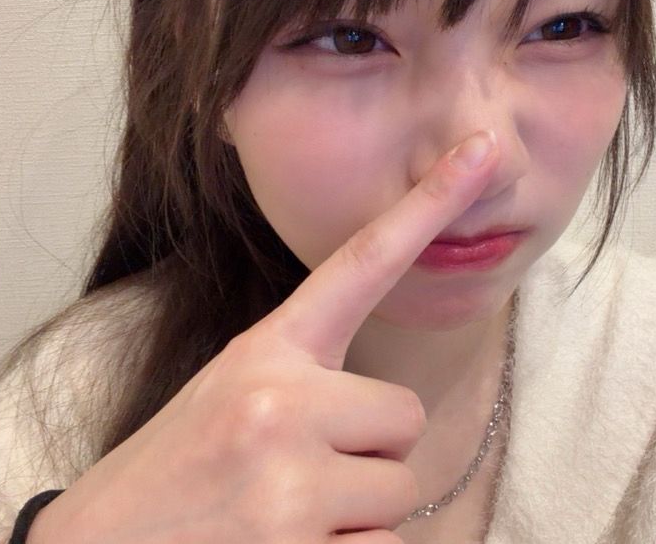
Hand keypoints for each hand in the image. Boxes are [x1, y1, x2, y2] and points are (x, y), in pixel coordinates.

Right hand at [28, 129, 499, 543]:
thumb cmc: (172, 480)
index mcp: (264, 350)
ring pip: (398, 492)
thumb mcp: (227, 399)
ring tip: (280, 521)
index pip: (362, 262)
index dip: (429, 204)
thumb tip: (388, 423)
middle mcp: (279, 399)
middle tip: (295, 480)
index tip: (482, 148)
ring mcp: (287, 478)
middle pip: (406, 417)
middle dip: (370, 457)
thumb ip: (302, 383)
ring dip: (356, 519)